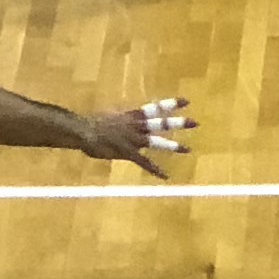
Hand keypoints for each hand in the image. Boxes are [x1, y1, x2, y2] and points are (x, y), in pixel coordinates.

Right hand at [78, 97, 195, 174]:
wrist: (83, 130)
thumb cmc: (93, 123)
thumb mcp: (112, 115)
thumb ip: (123, 117)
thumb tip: (127, 115)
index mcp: (132, 115)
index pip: (156, 108)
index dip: (172, 104)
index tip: (187, 102)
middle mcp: (136, 125)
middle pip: (161, 123)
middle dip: (179, 123)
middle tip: (195, 123)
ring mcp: (132, 139)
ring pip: (156, 141)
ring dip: (172, 146)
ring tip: (187, 149)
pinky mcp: (127, 152)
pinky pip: (144, 162)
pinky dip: (155, 169)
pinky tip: (165, 176)